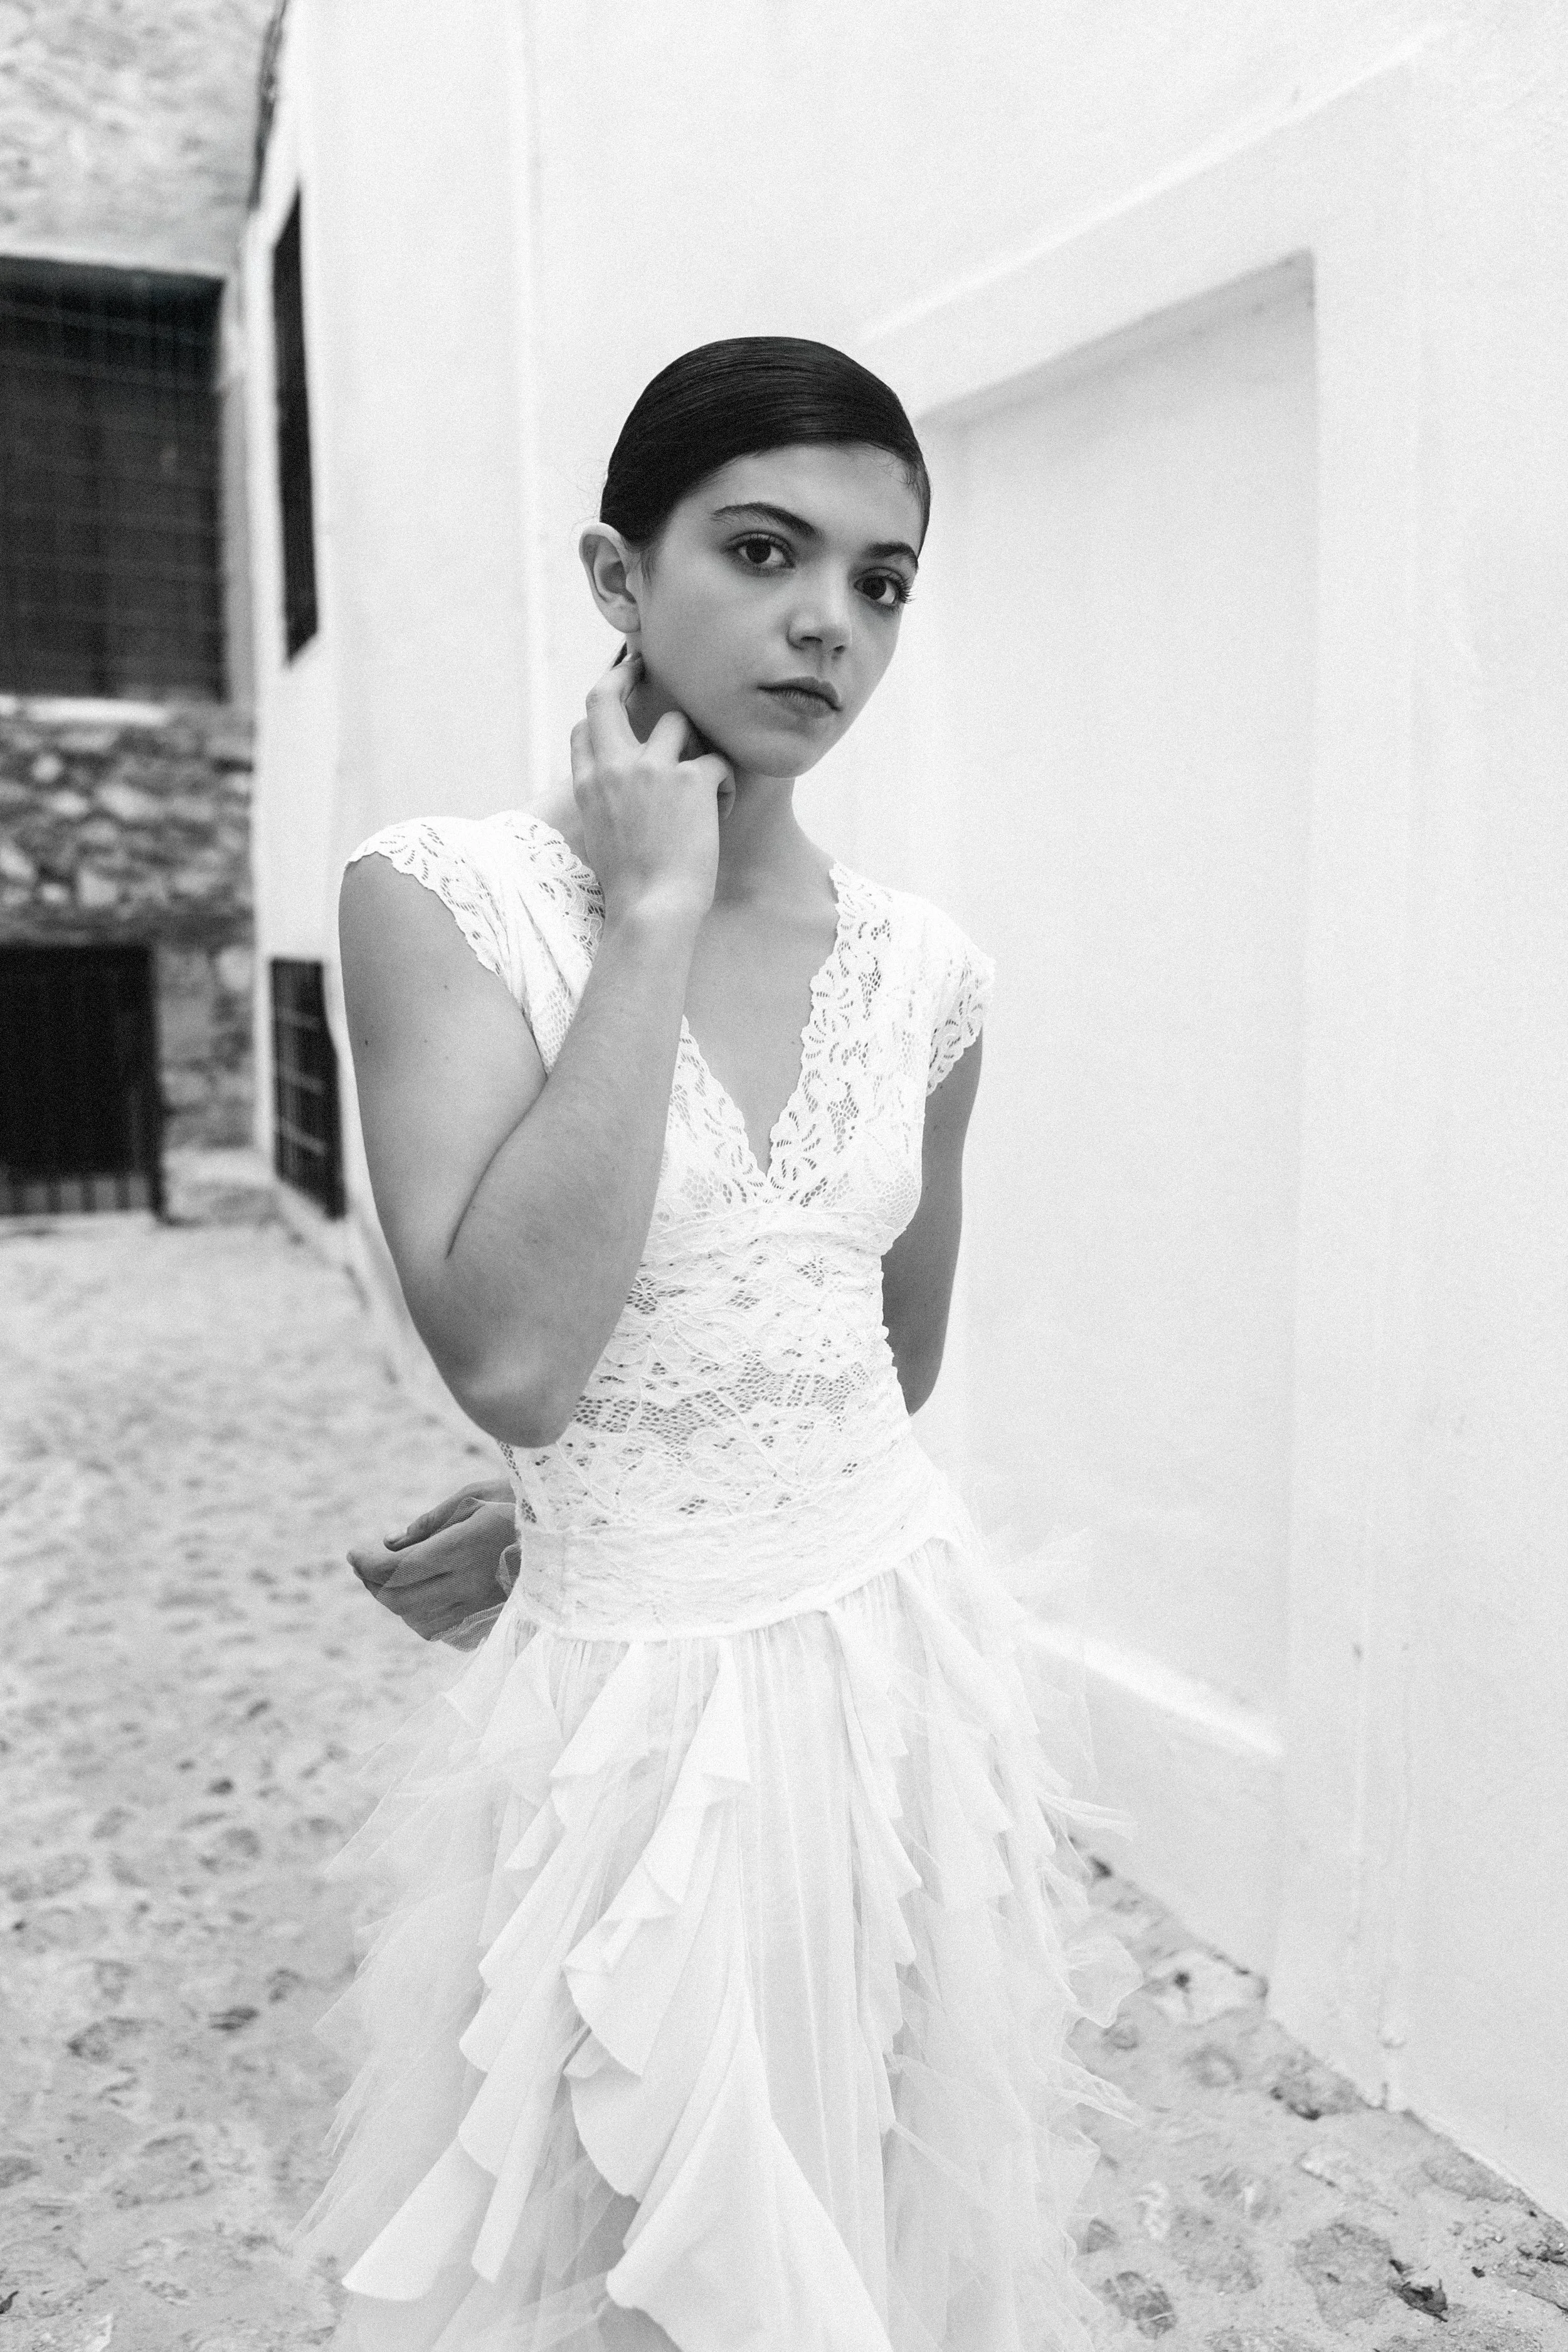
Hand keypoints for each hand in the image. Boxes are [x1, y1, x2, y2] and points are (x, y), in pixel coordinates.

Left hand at [349, 1480, 517, 1645]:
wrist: (573, 1531)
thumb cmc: (520, 1504)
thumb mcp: (472, 1496)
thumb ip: (428, 1523)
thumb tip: (391, 1543)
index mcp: (463, 1549)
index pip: (396, 1568)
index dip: (366, 1563)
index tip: (354, 1552)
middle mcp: (469, 1585)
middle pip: (399, 1600)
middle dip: (371, 1583)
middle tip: (364, 1564)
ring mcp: (481, 1607)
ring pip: (416, 1620)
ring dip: (393, 1601)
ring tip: (389, 1578)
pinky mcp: (490, 1619)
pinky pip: (441, 1630)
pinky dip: (419, 1616)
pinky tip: (421, 1596)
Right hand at [570, 650, 732, 930]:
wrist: (652, 911)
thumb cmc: (633, 891)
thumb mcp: (601, 840)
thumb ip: (605, 804)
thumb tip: (620, 793)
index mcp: (587, 786)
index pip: (583, 729)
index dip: (602, 713)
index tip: (618, 703)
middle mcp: (612, 768)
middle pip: (605, 697)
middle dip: (625, 674)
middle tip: (643, 665)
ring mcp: (651, 769)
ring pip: (678, 721)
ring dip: (697, 746)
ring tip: (707, 786)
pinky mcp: (691, 779)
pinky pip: (718, 762)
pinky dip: (726, 789)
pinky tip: (723, 816)